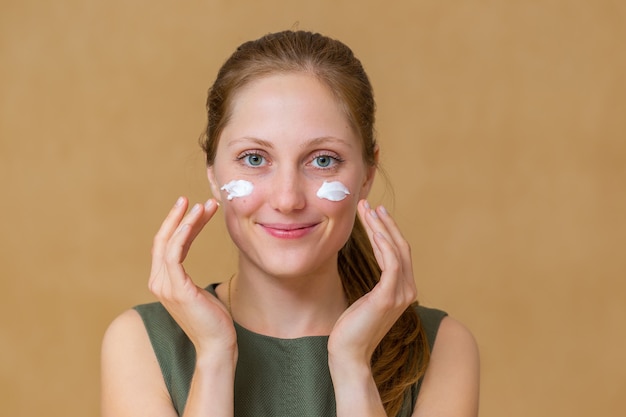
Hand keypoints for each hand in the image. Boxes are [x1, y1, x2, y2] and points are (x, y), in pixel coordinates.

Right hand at [148, 197, 236, 357]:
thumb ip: (190, 278)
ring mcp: (165, 286)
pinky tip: (195, 219)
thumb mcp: (199, 292)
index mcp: (163, 282)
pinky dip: (183, 233)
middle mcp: (159, 282)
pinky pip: (174, 253)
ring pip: (168, 242)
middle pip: (163, 240)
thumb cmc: (213, 320)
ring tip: (203, 205)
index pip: (166, 245)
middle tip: (193, 199)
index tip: (194, 208)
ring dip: (185, 221)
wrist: (217, 345)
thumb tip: (198, 273)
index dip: (178, 225)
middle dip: (178, 217)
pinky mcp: (177, 289)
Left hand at [328, 200, 416, 366]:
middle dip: (384, 223)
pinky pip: (391, 264)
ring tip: (366, 210)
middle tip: (368, 204)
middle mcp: (407, 291)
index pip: (399, 253)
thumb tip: (370, 266)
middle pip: (400, 247)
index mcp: (403, 290)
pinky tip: (373, 230)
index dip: (388, 230)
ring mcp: (400, 295)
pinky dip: (383, 244)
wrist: (348, 354)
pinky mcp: (387, 297)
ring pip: (395, 251)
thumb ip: (376, 285)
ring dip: (381, 228)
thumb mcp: (366, 300)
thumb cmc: (352, 328)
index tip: (374, 213)